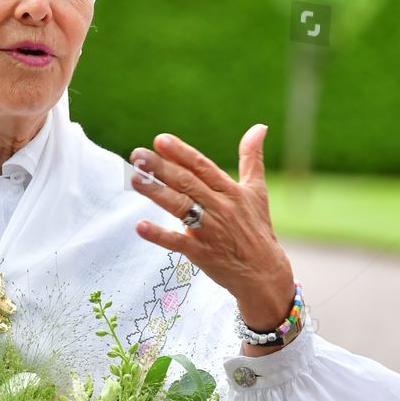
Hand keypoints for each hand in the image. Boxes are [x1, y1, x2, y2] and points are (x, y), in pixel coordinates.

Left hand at [129, 125, 294, 330]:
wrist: (264, 273)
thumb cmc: (257, 229)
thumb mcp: (257, 191)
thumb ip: (251, 158)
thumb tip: (259, 127)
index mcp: (231, 191)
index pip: (202, 166)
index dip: (181, 153)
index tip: (160, 140)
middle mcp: (220, 208)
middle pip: (187, 183)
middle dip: (161, 168)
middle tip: (137, 155)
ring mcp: (211, 231)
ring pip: (181, 207)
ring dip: (157, 193)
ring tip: (135, 179)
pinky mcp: (202, 254)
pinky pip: (178, 242)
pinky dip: (160, 235)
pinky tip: (140, 226)